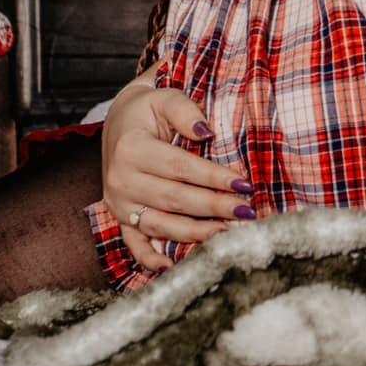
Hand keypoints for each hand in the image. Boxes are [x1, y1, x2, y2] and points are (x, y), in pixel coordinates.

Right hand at [100, 75, 246, 271]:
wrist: (118, 124)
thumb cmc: (148, 111)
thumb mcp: (164, 98)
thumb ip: (186, 111)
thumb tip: (207, 132)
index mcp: (132, 149)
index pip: (180, 168)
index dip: (213, 177)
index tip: (244, 183)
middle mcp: (121, 179)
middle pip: (175, 199)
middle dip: (214, 207)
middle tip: (247, 211)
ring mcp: (119, 203)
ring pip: (161, 224)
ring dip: (196, 233)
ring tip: (228, 234)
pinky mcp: (120, 217)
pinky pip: (134, 243)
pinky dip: (150, 258)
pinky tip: (170, 267)